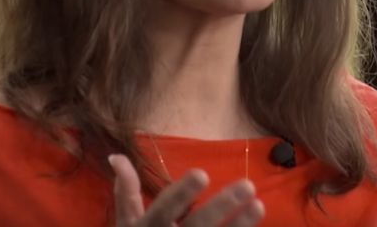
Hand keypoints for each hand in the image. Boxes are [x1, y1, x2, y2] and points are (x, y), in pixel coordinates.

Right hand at [109, 154, 264, 225]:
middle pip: (198, 226)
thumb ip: (126, 191)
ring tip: (259, 204)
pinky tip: (259, 226)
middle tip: (248, 185)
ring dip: (240, 225)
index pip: (165, 208)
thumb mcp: (127, 223)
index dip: (182, 193)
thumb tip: (117, 156)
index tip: (203, 173)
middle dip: (221, 206)